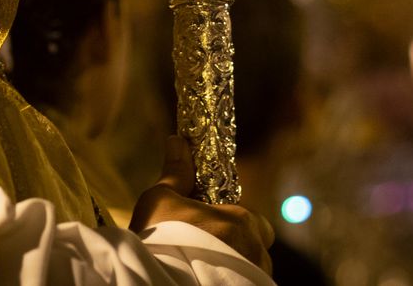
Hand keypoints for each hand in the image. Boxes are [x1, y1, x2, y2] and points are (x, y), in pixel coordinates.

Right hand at [129, 136, 273, 274]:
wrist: (156, 283)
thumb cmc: (159, 240)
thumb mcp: (161, 200)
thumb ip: (177, 173)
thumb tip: (177, 141)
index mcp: (243, 222)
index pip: (254, 220)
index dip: (233, 221)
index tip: (210, 225)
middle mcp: (256, 252)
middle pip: (254, 246)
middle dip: (237, 246)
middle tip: (205, 248)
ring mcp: (253, 279)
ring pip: (250, 269)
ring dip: (233, 267)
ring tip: (202, 269)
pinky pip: (243, 284)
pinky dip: (228, 281)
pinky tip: (205, 280)